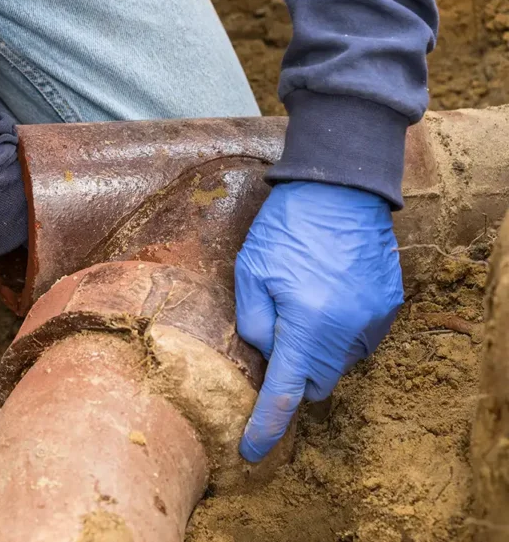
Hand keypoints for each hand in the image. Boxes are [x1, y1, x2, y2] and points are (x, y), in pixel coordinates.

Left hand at [234, 181, 402, 461]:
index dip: (266, 427)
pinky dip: (338, 331)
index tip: (252, 451)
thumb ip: (252, 322)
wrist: (340, 187)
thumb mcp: (250, 269)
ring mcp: (372, 319)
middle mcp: (345, 330)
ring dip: (316, 349)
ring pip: (337, 361)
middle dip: (292, 373)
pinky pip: (358, 338)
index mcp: (306, 324)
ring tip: (302, 303)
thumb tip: (265, 354)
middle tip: (274, 336)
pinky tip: (325, 295)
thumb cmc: (287, 225)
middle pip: (314, 381)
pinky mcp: (388, 306)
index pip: (284, 393)